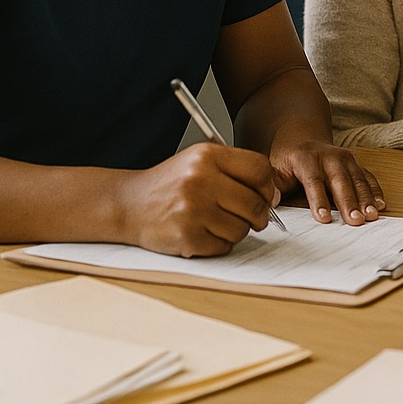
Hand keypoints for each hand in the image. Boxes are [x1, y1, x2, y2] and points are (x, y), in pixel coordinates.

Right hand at [114, 142, 279, 256]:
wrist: (128, 204)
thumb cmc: (170, 183)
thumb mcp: (200, 161)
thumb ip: (238, 171)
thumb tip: (274, 197)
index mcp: (207, 156)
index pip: (260, 170)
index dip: (268, 187)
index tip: (266, 196)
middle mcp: (200, 180)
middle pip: (255, 203)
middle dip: (258, 214)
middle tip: (250, 216)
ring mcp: (192, 210)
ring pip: (242, 229)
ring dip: (236, 230)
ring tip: (217, 222)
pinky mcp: (186, 237)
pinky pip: (224, 247)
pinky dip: (219, 244)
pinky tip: (203, 232)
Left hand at [269, 137, 384, 224]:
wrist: (302, 138)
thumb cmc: (287, 160)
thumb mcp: (274, 169)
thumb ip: (272, 185)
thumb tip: (270, 202)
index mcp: (306, 158)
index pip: (313, 181)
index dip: (318, 200)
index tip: (323, 219)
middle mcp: (329, 156)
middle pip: (340, 181)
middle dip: (349, 202)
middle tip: (356, 221)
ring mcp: (346, 159)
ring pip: (358, 179)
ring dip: (366, 199)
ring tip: (371, 216)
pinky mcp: (356, 164)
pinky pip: (368, 178)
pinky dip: (375, 191)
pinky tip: (380, 205)